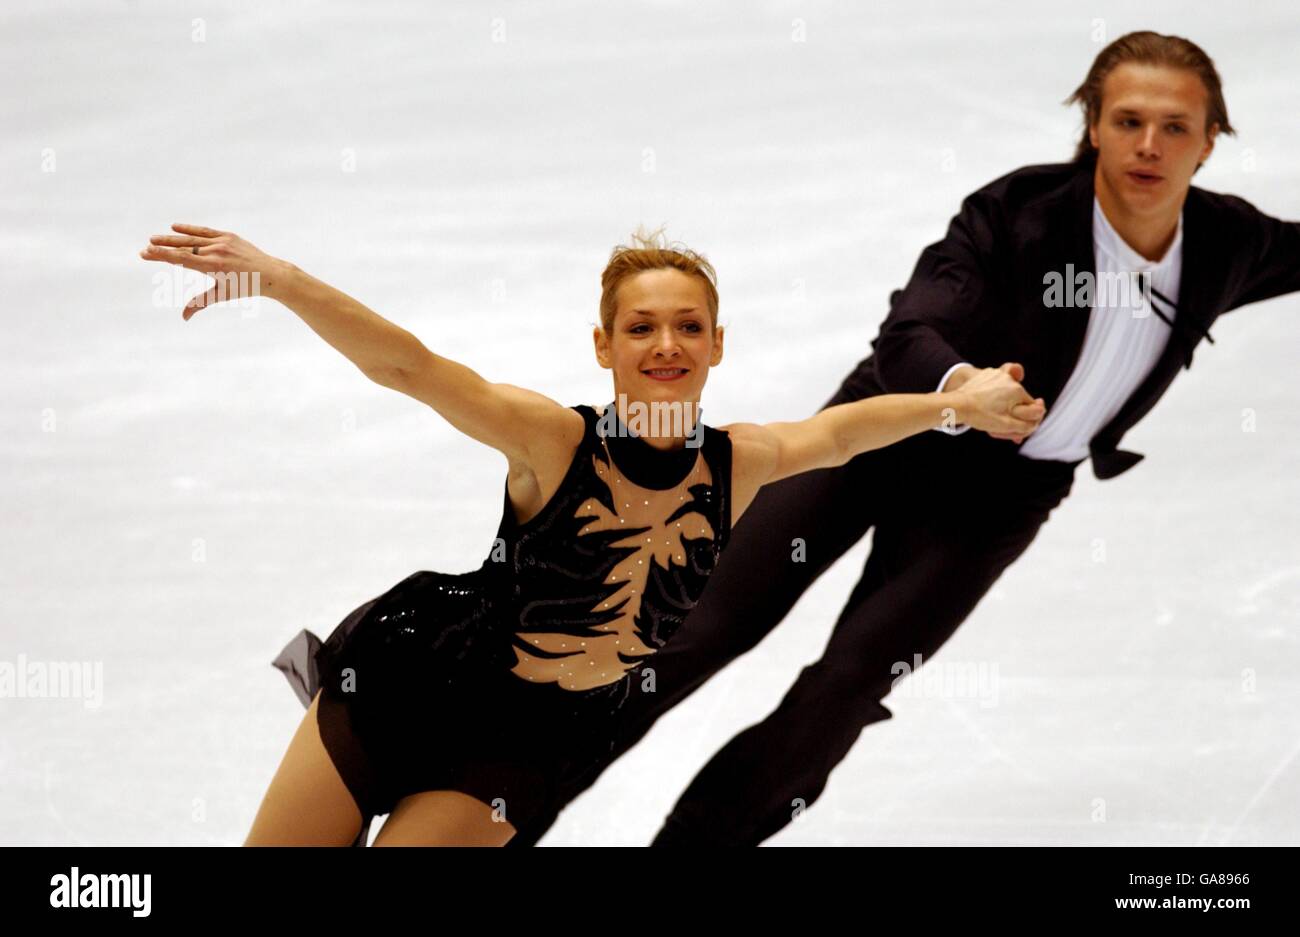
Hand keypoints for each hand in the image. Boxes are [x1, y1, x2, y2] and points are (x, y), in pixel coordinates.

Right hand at [139, 223, 294, 319]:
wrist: (270, 274)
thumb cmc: (245, 287)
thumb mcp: (222, 295)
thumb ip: (200, 303)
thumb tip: (184, 318)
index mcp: (213, 267)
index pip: (181, 259)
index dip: (161, 255)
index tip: (145, 253)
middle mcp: (216, 252)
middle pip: (183, 247)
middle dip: (163, 247)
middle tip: (146, 247)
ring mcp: (223, 242)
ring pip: (192, 238)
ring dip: (172, 238)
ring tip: (154, 238)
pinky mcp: (229, 236)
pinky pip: (205, 231)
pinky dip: (190, 229)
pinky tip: (175, 227)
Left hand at [954, 362, 1045, 439]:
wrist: (957, 405)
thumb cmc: (980, 416)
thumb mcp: (1007, 425)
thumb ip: (1027, 422)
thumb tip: (1041, 413)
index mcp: (1017, 391)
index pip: (1030, 406)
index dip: (1023, 417)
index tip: (1012, 423)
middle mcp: (1009, 379)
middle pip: (1018, 398)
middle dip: (1012, 410)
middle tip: (999, 420)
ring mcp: (997, 374)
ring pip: (1007, 391)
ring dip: (1003, 402)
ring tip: (989, 411)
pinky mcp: (986, 374)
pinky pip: (996, 385)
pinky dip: (993, 394)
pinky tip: (984, 403)